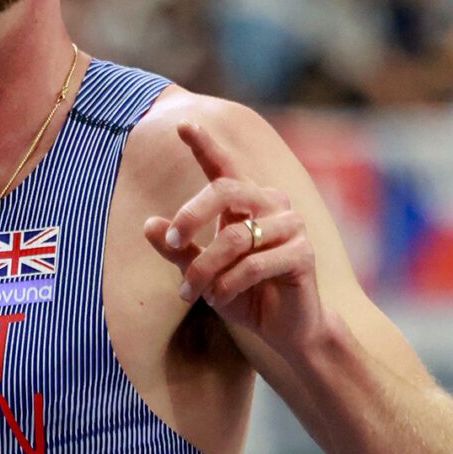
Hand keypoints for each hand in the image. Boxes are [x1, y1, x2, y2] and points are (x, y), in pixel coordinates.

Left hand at [143, 120, 323, 353]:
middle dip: (192, 214)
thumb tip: (149, 224)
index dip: (204, 145)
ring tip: (192, 293)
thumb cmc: (242, 293)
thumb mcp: (202, 272)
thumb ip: (179, 249)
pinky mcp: (303, 253)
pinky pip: (254, 264)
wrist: (286, 329)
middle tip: (174, 241)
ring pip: (235, 238)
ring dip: (206, 269)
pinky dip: (228, 284)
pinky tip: (218, 298)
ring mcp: (292, 226)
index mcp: (246, 202)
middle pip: (226, 191)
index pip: (224, 167)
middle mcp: (271, 204)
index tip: (183, 124)